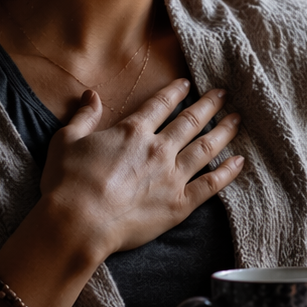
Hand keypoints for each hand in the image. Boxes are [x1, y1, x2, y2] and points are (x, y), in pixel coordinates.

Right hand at [39, 79, 244, 258]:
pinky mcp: (179, 204)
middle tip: (224, 94)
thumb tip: (91, 96)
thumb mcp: (66, 140)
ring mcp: (172, 176)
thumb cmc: (67, 183)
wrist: (78, 221)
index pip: (160, 105)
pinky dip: (227, 173)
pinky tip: (240, 162)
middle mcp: (158, 149)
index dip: (176, 92)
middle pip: (191, 121)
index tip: (188, 85)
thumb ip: (84, 116)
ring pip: (206, 148)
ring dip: (224, 132)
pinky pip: (210, 184)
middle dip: (209, 105)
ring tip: (237, 120)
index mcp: (133, 132)